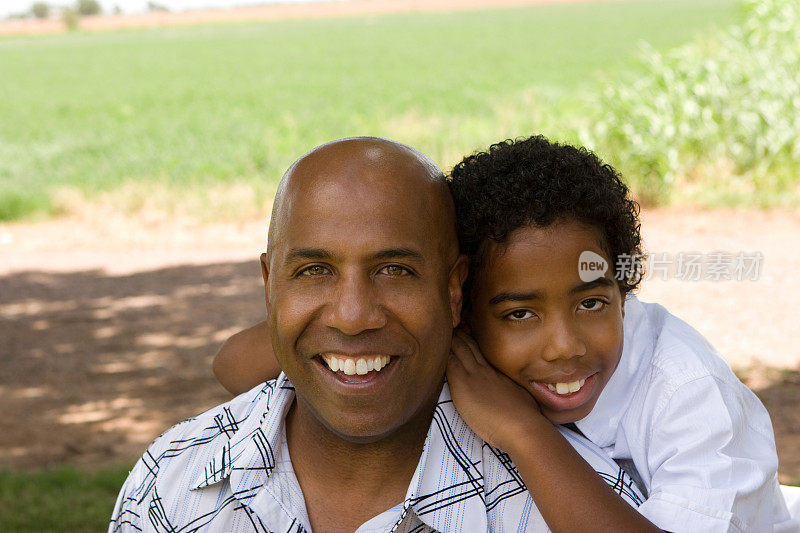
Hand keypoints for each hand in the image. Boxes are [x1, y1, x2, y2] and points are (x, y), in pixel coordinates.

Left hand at [446, 329, 544, 450]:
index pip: (481, 351)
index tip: (464, 332)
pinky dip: (442, 354)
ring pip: (459, 350)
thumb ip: (512, 390)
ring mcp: (474, 375)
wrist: (522, 426)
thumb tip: (516, 394)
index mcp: (498, 372)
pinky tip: (434, 347)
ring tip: (441, 331)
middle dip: (459, 335)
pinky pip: (449, 363)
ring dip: (450, 340)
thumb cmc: (527, 416)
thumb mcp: (521, 395)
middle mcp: (485, 369)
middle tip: (450, 325)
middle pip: (469, 346)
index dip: (471, 341)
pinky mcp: (462, 384)